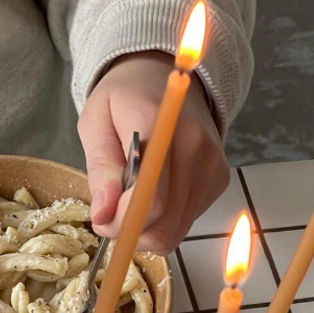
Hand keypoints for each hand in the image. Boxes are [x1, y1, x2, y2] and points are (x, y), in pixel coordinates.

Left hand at [77, 51, 229, 253]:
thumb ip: (101, 169)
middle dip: (129, 231)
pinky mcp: (219, 179)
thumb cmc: (121, 101)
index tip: (101, 219)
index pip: (152, 198)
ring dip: (145, 230)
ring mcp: (212, 165)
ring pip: (175, 230)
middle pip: (164, 223)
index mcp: (160, 125)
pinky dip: (163, 221)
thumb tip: (103, 214)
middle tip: (108, 215)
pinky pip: (186, 221)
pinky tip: (151, 197)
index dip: (122, 222)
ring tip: (128, 202)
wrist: (165, 81)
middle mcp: (196, 147)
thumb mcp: (95, 124)